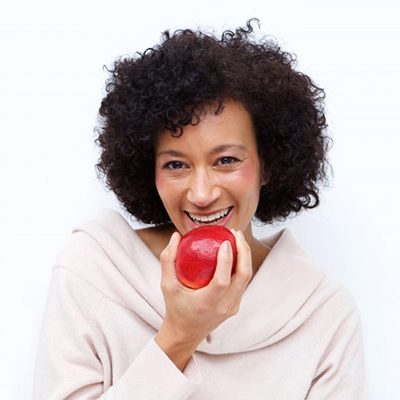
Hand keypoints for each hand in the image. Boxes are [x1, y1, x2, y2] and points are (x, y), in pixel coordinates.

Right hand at [158, 229, 252, 345]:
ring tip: (238, 238)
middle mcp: (223, 307)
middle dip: (244, 252)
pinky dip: (242, 265)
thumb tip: (176, 236)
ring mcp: (232, 307)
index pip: (222, 281)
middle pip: (243, 277)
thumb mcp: (166, 285)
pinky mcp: (236, 305)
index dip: (227, 261)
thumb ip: (168, 260)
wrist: (186, 333)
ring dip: (245, 256)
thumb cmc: (175, 307)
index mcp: (206, 304)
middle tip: (236, 234)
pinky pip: (242, 282)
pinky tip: (236, 252)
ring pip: (246, 278)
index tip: (226, 242)